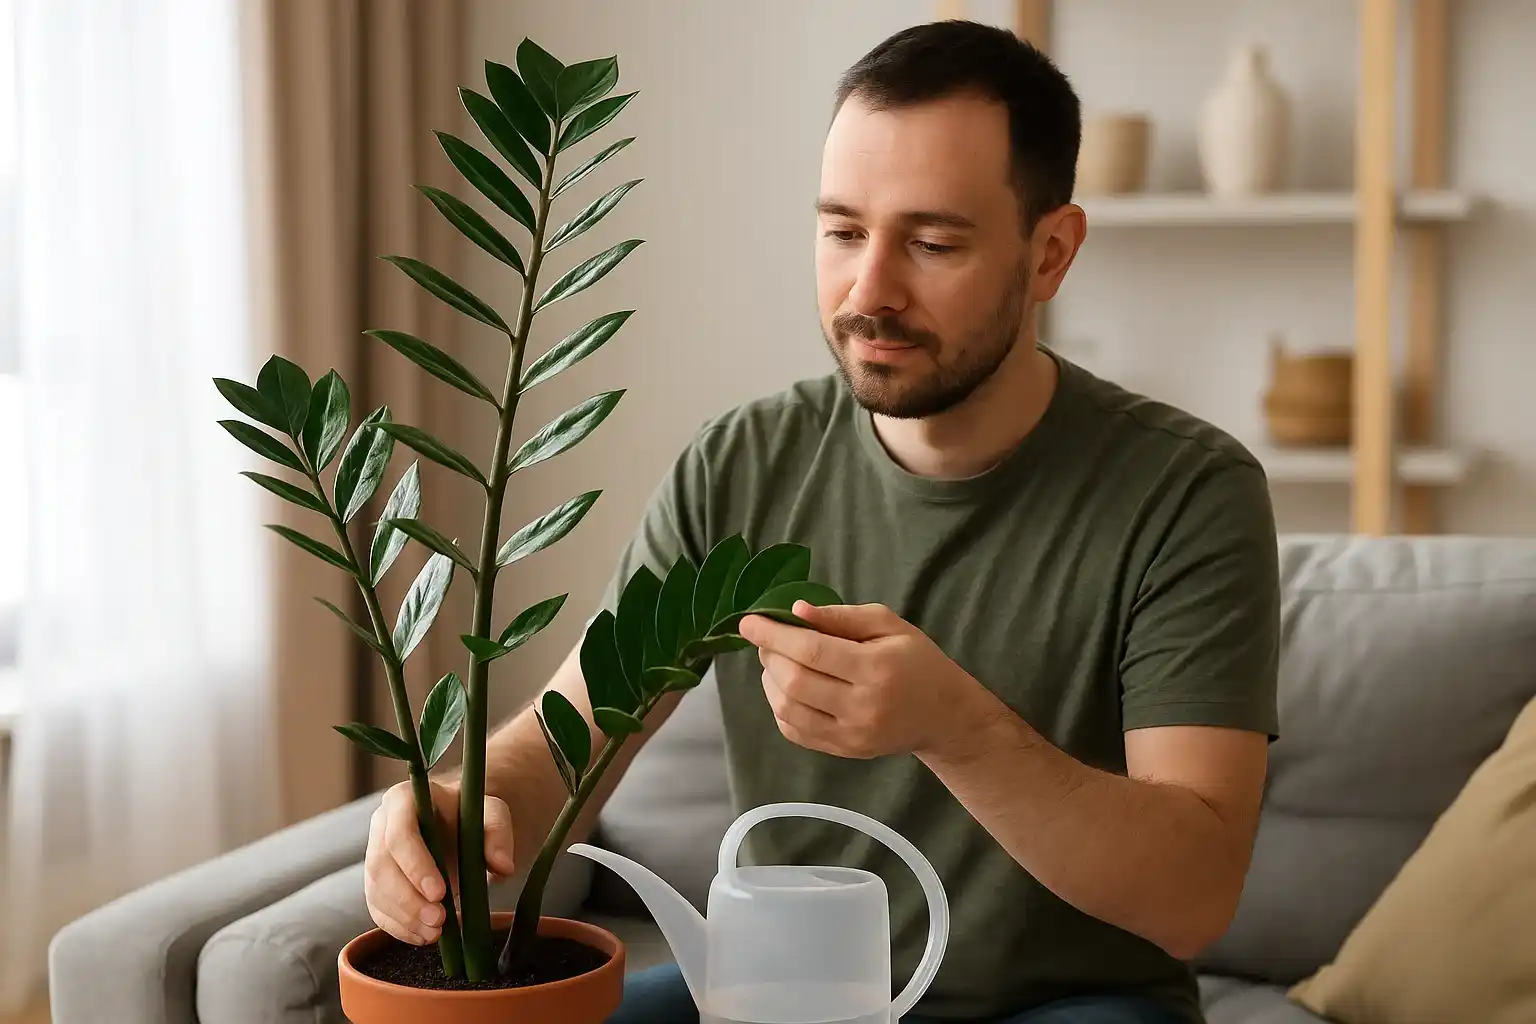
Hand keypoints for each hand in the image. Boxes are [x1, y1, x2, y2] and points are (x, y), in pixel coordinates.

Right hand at [363, 778, 516, 945]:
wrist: (458, 827)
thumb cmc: (471, 816)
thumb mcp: (491, 814)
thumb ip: (498, 833)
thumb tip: (503, 865)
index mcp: (403, 799)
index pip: (399, 833)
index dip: (415, 865)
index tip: (440, 893)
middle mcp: (381, 824)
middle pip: (382, 867)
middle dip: (408, 899)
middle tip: (440, 920)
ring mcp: (374, 853)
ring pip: (377, 891)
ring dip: (404, 917)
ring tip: (435, 932)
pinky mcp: (376, 882)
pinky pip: (377, 908)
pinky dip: (399, 927)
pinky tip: (423, 936)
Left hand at [738, 601, 982, 760]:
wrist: (943, 715)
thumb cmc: (917, 661)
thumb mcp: (889, 625)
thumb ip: (841, 616)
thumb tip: (797, 611)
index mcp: (875, 668)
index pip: (811, 651)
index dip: (774, 635)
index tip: (748, 621)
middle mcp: (862, 706)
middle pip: (795, 682)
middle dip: (770, 656)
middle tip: (767, 639)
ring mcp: (851, 735)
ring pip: (788, 709)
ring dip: (770, 681)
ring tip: (776, 662)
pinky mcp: (844, 752)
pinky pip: (795, 732)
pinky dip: (779, 707)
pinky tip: (787, 688)